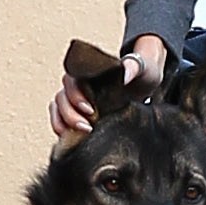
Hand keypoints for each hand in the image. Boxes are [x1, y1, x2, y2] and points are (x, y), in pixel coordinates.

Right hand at [48, 34, 167, 137]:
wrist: (147, 83)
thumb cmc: (143, 72)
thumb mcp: (143, 67)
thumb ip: (133, 66)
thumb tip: (125, 73)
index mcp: (90, 70)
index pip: (72, 80)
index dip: (76, 95)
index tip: (90, 110)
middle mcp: (79, 83)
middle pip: (62, 96)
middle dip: (70, 114)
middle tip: (86, 127)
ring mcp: (77, 97)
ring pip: (58, 107)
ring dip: (64, 122)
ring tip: (82, 134)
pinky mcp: (79, 111)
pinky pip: (60, 118)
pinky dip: (61, 127)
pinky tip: (70, 137)